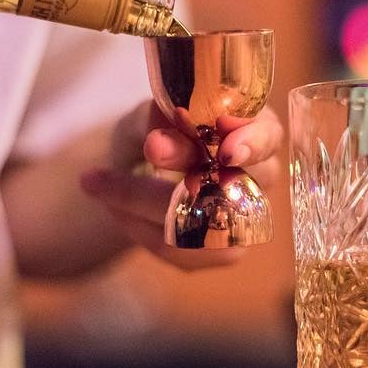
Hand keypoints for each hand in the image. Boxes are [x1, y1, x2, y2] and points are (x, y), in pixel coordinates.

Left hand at [80, 100, 283, 269]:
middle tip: (150, 147)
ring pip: (206, 224)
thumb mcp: (151, 116)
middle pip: (237, 183)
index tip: (226, 148)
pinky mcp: (223, 252)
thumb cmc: (157, 130)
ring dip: (145, 201)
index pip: (268, 136)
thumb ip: (156, 117)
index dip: (252, 143)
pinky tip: (112, 204)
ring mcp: (246, 219)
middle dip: (187, 167)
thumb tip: (161, 117)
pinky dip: (139, 227)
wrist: (140, 168)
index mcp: (256, 129)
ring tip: (99, 181)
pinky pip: (181, 250)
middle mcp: (261, 176)